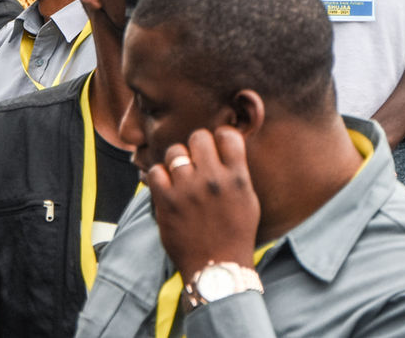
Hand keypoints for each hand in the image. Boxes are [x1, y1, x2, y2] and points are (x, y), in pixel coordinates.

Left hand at [146, 128, 260, 276]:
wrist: (217, 268)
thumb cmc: (236, 234)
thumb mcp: (248, 200)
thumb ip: (237, 172)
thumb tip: (225, 148)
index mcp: (237, 177)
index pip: (227, 135)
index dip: (220, 138)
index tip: (216, 148)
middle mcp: (213, 179)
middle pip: (198, 137)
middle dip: (197, 146)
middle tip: (196, 161)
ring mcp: (188, 190)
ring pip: (175, 151)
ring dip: (177, 161)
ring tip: (180, 175)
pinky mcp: (167, 202)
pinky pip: (156, 171)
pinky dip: (159, 176)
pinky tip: (167, 186)